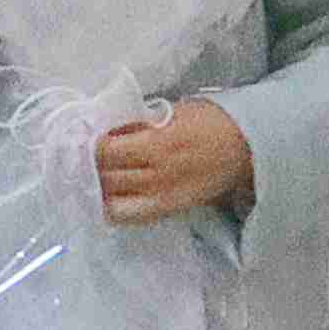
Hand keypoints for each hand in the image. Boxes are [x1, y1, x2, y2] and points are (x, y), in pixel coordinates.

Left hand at [96, 95, 254, 227]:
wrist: (245, 146)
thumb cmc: (206, 121)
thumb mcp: (169, 112)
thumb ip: (135, 124)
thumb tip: (101, 131)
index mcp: (158, 144)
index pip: (106, 151)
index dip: (91, 145)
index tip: (87, 139)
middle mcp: (158, 174)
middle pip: (106, 176)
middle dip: (90, 167)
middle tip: (83, 159)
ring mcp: (163, 196)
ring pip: (111, 199)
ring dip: (97, 187)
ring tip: (93, 175)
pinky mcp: (168, 210)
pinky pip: (128, 217)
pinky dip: (111, 209)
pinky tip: (105, 198)